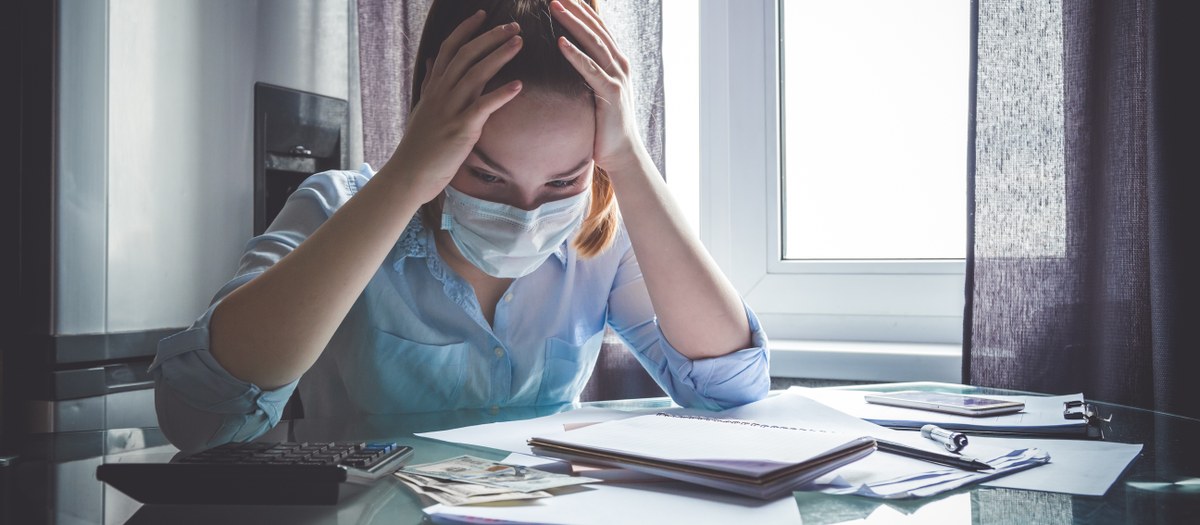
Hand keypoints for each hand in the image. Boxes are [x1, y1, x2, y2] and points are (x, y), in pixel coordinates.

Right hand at [383, 11, 524, 203]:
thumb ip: (428, 83)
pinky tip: (518, 85)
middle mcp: (441, 93)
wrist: (410, 173)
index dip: (466, 29)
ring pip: (475, 74)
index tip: (483, 15)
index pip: (449, 48)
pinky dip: (501, 94)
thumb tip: (429, 61)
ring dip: (499, 56)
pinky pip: (483, 107)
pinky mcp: (461, 129)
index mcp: (434, 87)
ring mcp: (450, 110)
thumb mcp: (422, 108)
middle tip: (513, 26)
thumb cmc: (420, 144)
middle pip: (466, 55)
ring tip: (519, 43)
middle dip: (490, 37)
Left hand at [550, 0, 647, 174]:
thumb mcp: (598, 92)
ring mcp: (617, 78)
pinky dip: (575, 54)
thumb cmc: (606, 124)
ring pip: (594, 43)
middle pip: (595, 29)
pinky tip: (560, 42)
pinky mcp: (611, 94)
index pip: (597, 28)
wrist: (622, 153)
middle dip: (575, 10)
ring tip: (555, 8)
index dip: (581, 11)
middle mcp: (620, 65)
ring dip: (573, 24)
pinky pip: (590, 70)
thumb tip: (570, 59)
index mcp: (616, 62)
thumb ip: (589, 73)